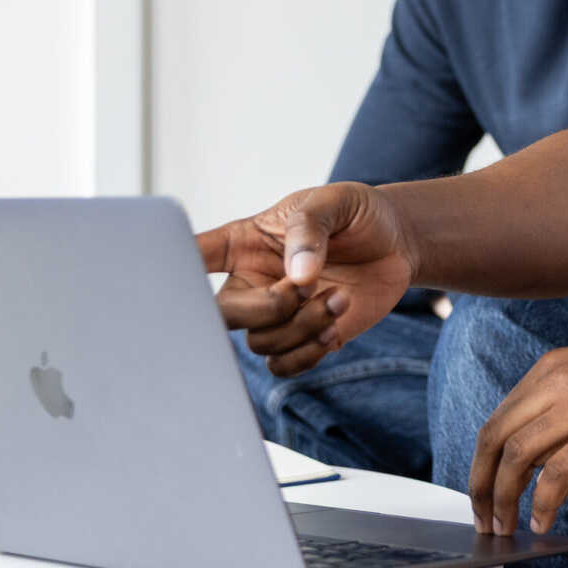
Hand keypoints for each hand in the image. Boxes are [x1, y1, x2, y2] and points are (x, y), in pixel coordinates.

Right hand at [196, 182, 419, 375]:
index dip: (174, 270)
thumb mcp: (334, 202)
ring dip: (301, 327)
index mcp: (244, 243)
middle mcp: (251, 282)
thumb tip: (297, 274)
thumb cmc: (357, 213)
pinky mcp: (302, 339)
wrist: (398, 243)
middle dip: (265, 307)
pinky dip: (308, 353)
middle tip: (306, 286)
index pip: (193, 256)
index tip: (169, 275)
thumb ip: (309, 230)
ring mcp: (275, 314)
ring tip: (338, 297)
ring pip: (259, 342)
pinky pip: (283, 366)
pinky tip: (334, 328)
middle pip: (222, 314)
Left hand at [468, 306, 567, 534]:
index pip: (497, 420)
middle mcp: (556, 383)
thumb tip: (552, 452)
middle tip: (484, 520)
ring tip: (506, 529)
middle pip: (494, 439)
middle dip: (482, 485)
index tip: (484, 493)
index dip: (482, 463)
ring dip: (505, 499)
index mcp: (551, 369)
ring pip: (518, 457)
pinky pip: (558, 474)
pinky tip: (542, 523)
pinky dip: (543, 503)